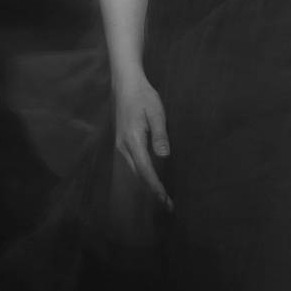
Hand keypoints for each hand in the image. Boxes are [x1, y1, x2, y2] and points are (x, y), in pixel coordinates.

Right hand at [114, 74, 172, 210]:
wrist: (126, 85)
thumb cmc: (143, 96)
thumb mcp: (156, 112)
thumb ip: (160, 134)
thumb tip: (164, 155)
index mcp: (133, 140)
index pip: (145, 169)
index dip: (155, 186)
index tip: (164, 199)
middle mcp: (124, 146)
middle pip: (138, 175)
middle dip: (153, 191)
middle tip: (168, 206)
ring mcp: (121, 145)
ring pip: (135, 171)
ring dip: (148, 185)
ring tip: (162, 198)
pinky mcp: (123, 143)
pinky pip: (133, 165)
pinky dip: (143, 176)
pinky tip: (152, 180)